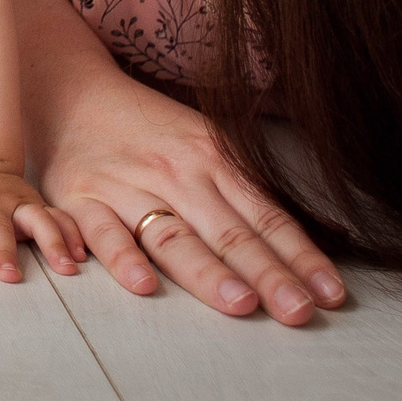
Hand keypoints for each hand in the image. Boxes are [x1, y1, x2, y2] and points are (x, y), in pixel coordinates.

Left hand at [0, 156, 84, 279]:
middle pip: (0, 228)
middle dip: (5, 251)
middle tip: (10, 278)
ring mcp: (19, 203)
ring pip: (39, 221)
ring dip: (52, 244)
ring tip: (66, 268)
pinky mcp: (38, 206)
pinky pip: (60, 219)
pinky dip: (72, 235)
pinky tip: (82, 255)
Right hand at [40, 70, 346, 325]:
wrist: (71, 89)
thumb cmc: (148, 128)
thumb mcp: (204, 142)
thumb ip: (246, 191)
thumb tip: (314, 239)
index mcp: (213, 158)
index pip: (267, 217)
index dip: (300, 257)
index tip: (330, 295)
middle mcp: (176, 174)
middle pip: (229, 233)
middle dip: (268, 275)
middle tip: (298, 311)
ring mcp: (128, 187)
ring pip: (174, 236)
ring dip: (208, 273)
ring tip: (240, 304)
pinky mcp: (82, 200)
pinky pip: (104, 233)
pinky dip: (123, 258)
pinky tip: (144, 284)